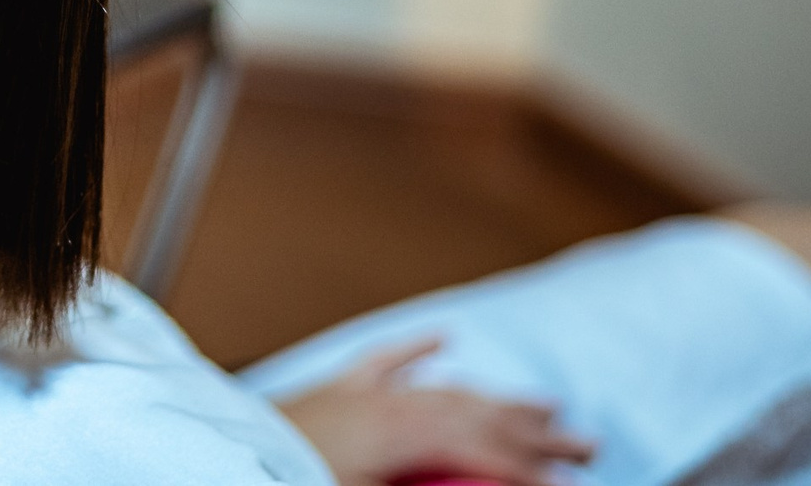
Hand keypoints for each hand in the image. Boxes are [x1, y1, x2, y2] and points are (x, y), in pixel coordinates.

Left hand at [275, 340, 594, 485]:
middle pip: (479, 414)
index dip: (535, 468)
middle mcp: (386, 403)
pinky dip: (418, 351)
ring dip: (498, 396)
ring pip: (445, 388)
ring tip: (545, 405)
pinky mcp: (333, 390)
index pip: (487, 446)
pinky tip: (444, 339)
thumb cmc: (287, 481)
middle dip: (537, 432)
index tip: (572, 484)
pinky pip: (383, 363)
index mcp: (400, 432)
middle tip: (587, 447)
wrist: (223, 463)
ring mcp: (360, 393)